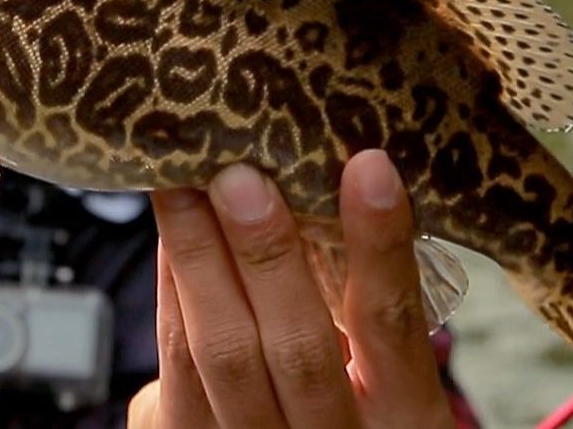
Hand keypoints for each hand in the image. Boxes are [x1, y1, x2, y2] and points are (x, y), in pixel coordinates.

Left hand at [130, 150, 456, 428]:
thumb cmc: (338, 406)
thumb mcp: (377, 372)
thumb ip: (361, 303)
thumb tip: (325, 185)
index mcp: (403, 416)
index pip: (391, 324)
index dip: (380, 248)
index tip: (369, 167)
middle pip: (297, 346)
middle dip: (265, 253)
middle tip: (239, 175)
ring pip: (224, 353)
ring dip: (199, 257)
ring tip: (183, 185)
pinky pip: (177, 362)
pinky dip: (174, 287)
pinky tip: (169, 234)